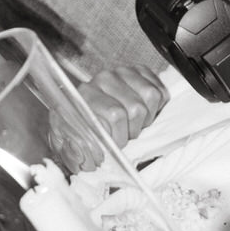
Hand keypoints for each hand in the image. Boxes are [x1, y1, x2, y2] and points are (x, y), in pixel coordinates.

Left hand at [52, 65, 168, 167]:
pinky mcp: (139, 71)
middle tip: (124, 134)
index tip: (115, 145)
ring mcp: (123, 72)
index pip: (116, 114)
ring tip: (133, 123)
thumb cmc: (81, 130)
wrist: (86, 111)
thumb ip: (73, 152)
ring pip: (151, 96)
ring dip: (146, 118)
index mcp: (86, 94)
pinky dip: (157, 106)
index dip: (120, 137)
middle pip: (136, 108)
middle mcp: (104, 78)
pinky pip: (159, 89)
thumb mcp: (70, 145)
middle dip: (133, 130)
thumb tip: (89, 158)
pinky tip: (143, 111)